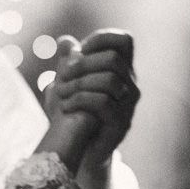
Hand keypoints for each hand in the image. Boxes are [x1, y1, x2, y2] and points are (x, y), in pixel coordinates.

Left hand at [48, 29, 139, 168]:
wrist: (76, 150)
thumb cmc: (72, 113)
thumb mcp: (65, 84)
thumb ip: (66, 62)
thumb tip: (64, 41)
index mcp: (120, 71)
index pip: (124, 41)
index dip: (102, 39)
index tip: (79, 50)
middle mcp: (130, 85)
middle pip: (113, 59)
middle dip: (82, 63)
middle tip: (61, 74)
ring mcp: (128, 106)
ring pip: (110, 80)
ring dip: (78, 83)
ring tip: (59, 92)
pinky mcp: (121, 124)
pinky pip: (103, 103)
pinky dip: (79, 101)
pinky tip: (65, 107)